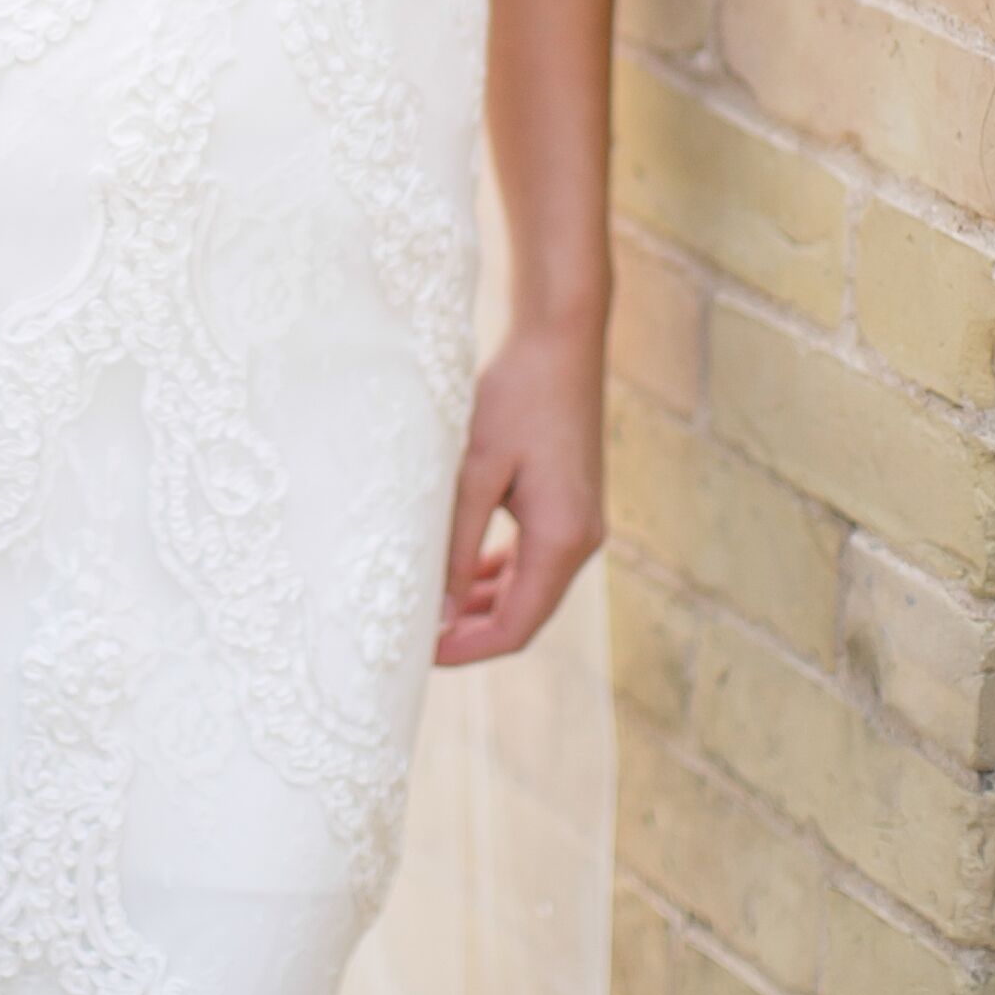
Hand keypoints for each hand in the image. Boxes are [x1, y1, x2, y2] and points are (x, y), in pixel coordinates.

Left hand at [432, 315, 604, 666]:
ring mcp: (580, 525)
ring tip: (427, 611)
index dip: (465, 649)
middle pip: (524, 616)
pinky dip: (496, 574)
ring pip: (528, 590)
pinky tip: (459, 572)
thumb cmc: (515, 397)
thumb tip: (438, 611)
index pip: (515, 628)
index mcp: (562, 541)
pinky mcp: (570, 506)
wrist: (560, 341)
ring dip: (480, 605)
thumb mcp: (475, 471)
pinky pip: (532, 560)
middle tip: (412, 636)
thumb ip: (456, 544)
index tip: (416, 653)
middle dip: (469, 632)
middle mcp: (582, 542)